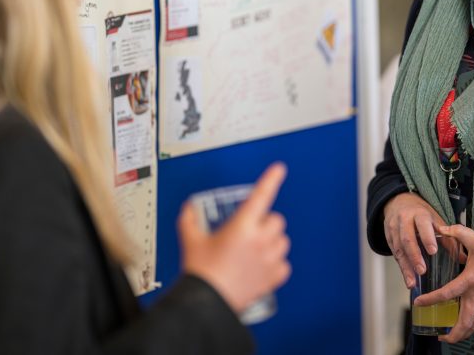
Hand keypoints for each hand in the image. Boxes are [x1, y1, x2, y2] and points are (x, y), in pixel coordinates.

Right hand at [179, 163, 291, 312]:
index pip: (261, 196)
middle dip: (265, 222)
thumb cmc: (200, 274)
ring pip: (283, 241)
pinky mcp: (274, 277)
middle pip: (276, 220)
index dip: (271, 179)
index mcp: (242, 226)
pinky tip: (261, 268)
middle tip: (250, 231)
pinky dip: (276, 265)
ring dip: (273, 241)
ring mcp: (269, 259)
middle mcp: (260, 240)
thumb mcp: (190, 241)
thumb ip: (188, 220)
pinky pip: (284, 264)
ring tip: (256, 250)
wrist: (207, 304)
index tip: (279, 169)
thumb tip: (188, 209)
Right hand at [383, 192, 445, 288]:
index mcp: (419, 213)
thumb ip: (447, 237)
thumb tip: (463, 257)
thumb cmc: (421, 213)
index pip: (422, 224)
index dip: (427, 237)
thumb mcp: (435, 219)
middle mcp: (404, 220)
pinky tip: (408, 279)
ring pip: (398, 249)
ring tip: (413, 282)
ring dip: (406, 267)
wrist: (399, 202)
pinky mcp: (388, 238)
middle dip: (414, 256)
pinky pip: (394, 255)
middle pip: (407, 238)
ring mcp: (394, 229)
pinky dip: (402, 268)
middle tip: (422, 270)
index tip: (433, 251)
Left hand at [414, 224, 473, 343]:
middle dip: (452, 336)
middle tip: (440, 337)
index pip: (447, 294)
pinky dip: (472, 322)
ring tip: (451, 335)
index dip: (431, 299)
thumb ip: (458, 232)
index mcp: (471, 282)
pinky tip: (465, 317)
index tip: (419, 302)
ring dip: (463, 333)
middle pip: (464, 324)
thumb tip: (442, 228)